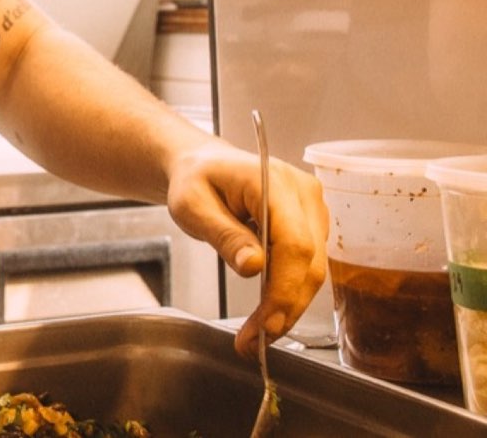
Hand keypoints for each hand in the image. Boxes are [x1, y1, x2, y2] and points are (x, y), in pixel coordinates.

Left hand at [165, 140, 328, 355]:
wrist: (203, 166)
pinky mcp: (313, 225)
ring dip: (289, 307)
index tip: (265, 323)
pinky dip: (289, 293)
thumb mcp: (191, 206)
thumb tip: (254, 266)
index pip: (293, 243)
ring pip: (313, 269)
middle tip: (255, 341)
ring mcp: (313, 208)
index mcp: (272, 180)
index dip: (283, 288)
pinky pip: (308, 266)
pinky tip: (268, 315)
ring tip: (257, 335)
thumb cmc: (195, 181)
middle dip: (285, 307)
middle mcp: (303, 193)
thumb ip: (223, 234)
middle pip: (310, 262)